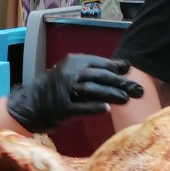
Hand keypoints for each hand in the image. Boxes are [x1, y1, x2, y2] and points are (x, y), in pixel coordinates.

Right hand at [6, 54, 143, 133]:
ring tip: (126, 99)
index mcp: (74, 61)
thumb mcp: (75, 73)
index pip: (100, 63)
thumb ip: (96, 71)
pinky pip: (80, 107)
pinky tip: (105, 109)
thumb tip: (124, 67)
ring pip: (91, 90)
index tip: (130, 73)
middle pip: (99, 76)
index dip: (116, 68)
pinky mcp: (62, 108)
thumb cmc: (58, 88)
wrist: (32, 104)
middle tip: (137, 90)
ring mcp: (65, 90)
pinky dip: (93, 107)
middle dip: (120, 83)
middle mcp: (70, 73)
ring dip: (110, 94)